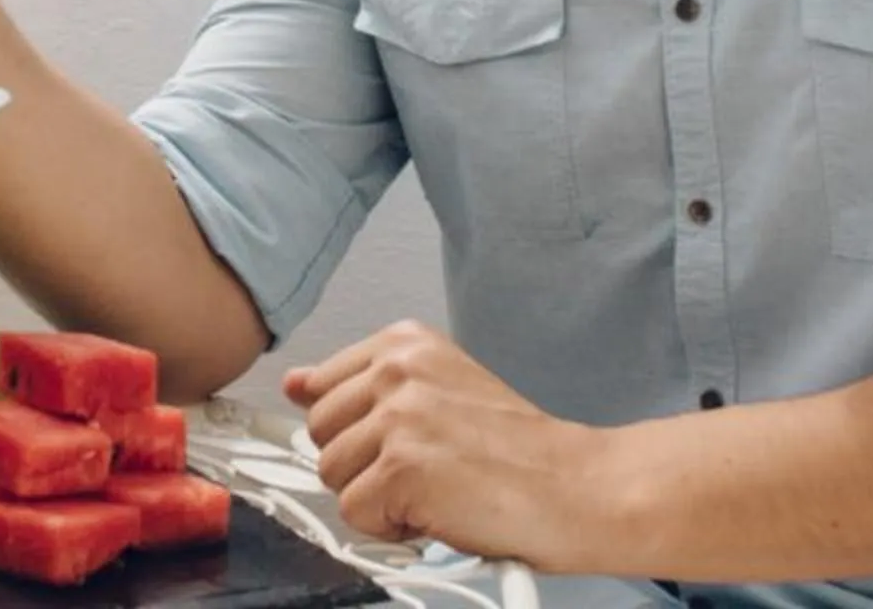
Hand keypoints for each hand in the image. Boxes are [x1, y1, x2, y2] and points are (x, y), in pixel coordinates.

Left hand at [285, 321, 611, 572]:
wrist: (578, 488)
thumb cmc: (518, 451)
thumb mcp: (437, 391)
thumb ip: (363, 386)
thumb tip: (294, 383)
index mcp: (406, 344)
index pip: (320, 385)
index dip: (349, 429)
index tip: (377, 444)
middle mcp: (397, 371)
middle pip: (319, 432)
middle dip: (360, 465)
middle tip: (419, 472)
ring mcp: (398, 417)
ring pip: (331, 475)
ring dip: (376, 498)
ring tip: (432, 491)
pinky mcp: (402, 468)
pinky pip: (355, 515)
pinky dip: (392, 529)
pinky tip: (439, 512)